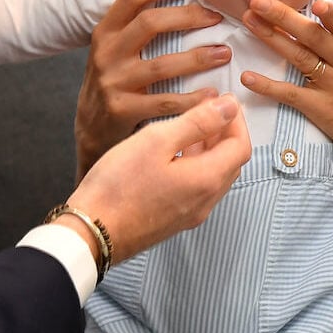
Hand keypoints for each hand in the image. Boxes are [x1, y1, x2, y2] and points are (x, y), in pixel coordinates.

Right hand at [68, 93, 250, 262]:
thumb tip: (229, 107)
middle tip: (209, 109)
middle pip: (231, 162)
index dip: (236, 120)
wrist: (91, 232)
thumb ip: (197, 122)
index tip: (223, 100)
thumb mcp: (157, 140)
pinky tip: (174, 153)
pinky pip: (198, 188)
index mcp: (207, 180)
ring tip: (191, 126)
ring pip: (214, 175)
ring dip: (211, 149)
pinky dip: (196, 165)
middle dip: (226, 133)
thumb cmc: (119, 184)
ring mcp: (190, 214)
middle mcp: (205, 201)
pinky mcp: (174, 219)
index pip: (241, 146)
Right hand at [74, 0, 230, 176]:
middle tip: (217, 17)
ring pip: (161, 64)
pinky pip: (164, 101)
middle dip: (189, 16)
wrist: (90, 128)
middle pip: (150, 23)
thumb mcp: (115, 48)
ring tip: (224, 54)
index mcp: (106, 31)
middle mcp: (106, 53)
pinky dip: (192, 99)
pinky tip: (212, 94)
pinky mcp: (123, 110)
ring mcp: (113, 82)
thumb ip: (137, 26)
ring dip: (198, 58)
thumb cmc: (114, 80)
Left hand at [239, 0, 332, 160]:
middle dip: (283, 16)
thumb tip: (316, 6)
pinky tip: (247, 77)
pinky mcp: (321, 108)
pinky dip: (267, 86)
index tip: (315, 2)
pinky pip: (291, 94)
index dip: (331, 14)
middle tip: (258, 1)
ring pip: (299, 57)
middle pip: (312, 36)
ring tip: (249, 21)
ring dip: (271, 37)